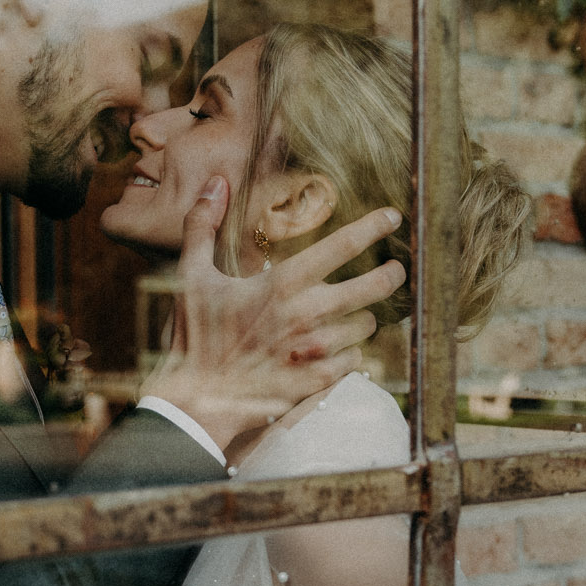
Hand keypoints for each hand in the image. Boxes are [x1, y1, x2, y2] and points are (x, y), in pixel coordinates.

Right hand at [140, 177, 405, 452]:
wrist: (196, 403)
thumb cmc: (194, 338)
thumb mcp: (191, 277)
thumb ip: (203, 225)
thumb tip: (215, 182)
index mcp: (282, 284)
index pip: (342, 245)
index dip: (373, 227)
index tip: (393, 216)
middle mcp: (308, 315)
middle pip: (374, 286)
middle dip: (391, 274)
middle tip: (395, 270)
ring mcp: (317, 351)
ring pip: (366, 325)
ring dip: (361, 317)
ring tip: (350, 314)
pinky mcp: (319, 381)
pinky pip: (356, 359)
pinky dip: (350, 352)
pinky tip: (334, 349)